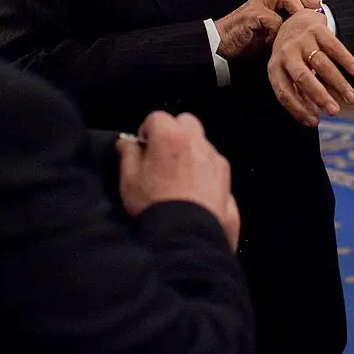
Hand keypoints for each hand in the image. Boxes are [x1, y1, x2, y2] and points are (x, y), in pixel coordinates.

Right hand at [117, 111, 240, 250]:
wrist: (185, 236)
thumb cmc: (154, 206)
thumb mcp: (129, 180)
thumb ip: (127, 154)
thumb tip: (126, 143)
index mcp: (171, 136)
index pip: (156, 117)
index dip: (147, 132)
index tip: (143, 150)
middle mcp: (197, 142)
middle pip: (185, 123)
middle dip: (173, 134)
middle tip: (161, 158)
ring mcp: (215, 159)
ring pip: (201, 143)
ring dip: (190, 152)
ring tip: (177, 178)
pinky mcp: (226, 176)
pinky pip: (213, 164)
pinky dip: (204, 170)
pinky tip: (193, 190)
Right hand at [214, 0, 321, 60]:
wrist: (219, 44)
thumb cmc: (245, 40)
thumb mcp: (270, 35)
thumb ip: (285, 31)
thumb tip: (307, 37)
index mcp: (270, 3)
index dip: (310, 0)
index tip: (324, 11)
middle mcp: (265, 0)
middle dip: (308, 0)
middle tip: (319, 13)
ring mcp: (258, 5)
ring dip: (296, 9)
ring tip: (304, 22)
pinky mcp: (251, 15)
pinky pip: (272, 17)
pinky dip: (278, 29)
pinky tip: (280, 39)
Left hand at [268, 8, 353, 126]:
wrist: (296, 19)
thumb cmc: (293, 54)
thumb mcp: (287, 71)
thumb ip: (298, 92)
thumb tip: (313, 118)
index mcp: (275, 67)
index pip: (284, 92)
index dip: (298, 109)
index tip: (315, 122)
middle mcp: (286, 53)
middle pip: (302, 78)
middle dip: (319, 96)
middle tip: (334, 112)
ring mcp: (302, 40)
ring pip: (322, 64)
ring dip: (338, 83)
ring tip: (352, 99)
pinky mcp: (317, 29)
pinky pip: (334, 47)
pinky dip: (346, 60)